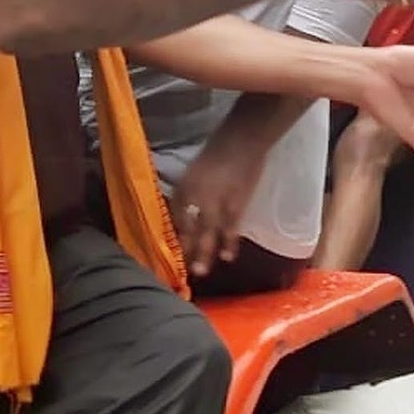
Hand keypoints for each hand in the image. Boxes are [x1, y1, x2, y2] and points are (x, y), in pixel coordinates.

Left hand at [170, 129, 266, 277]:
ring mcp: (216, 204)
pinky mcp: (236, 206)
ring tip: (200, 272)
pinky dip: (229, 244)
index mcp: (183, 189)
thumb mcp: (192, 174)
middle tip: (181, 271)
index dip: (174, 238)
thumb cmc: (216, 155)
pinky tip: (227, 258)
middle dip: (185, 251)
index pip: (175, 219)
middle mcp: (195, 199)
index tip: (172, 254)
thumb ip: (186, 196)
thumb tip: (183, 219)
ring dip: (204, 254)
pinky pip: (231, 229)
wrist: (241, 141)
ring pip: (208, 234)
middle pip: (188, 230)